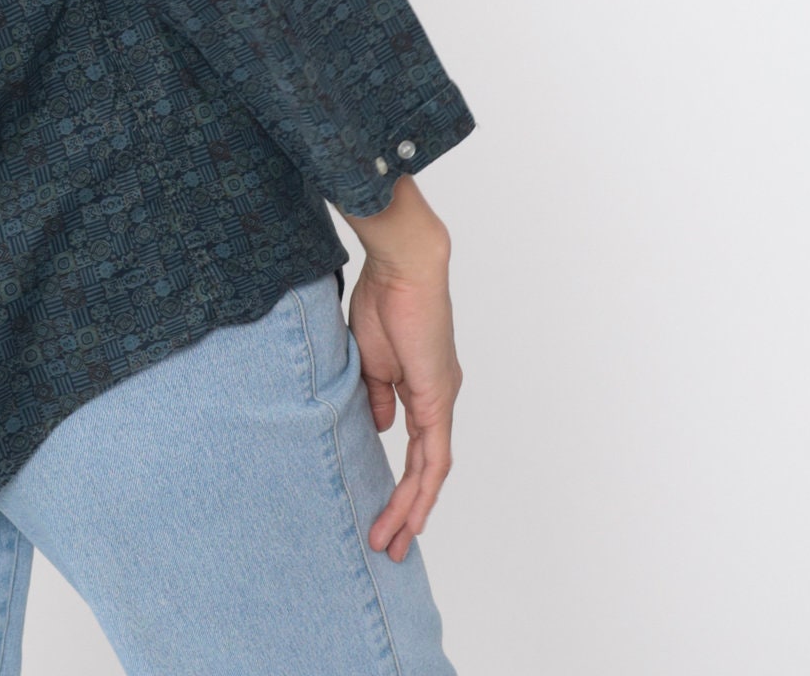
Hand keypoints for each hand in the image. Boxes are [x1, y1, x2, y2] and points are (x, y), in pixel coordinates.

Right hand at [337, 180, 460, 562]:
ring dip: (412, 509)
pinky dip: (423, 490)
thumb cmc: (382, 296)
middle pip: (427, 469)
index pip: (417, 448)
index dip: (403, 483)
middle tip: (388, 543)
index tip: (384, 511)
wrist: (402, 266)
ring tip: (391, 541)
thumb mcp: (369, 356)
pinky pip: (434, 458)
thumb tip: (382, 427)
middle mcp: (437, 399)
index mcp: (420, 387)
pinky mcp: (438, 399)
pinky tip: (410, 516)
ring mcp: (441, 401)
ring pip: (431, 471)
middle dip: (408, 510)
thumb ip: (377, 395)